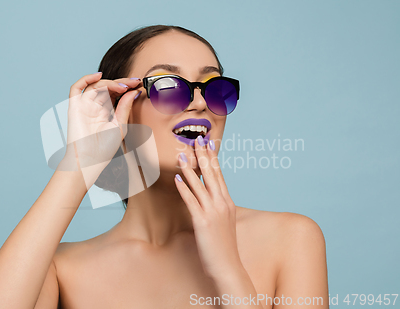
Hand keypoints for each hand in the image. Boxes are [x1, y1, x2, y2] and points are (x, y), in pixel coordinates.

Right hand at [61, 72, 140, 180]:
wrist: (90, 161)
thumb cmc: (104, 149)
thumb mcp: (120, 125)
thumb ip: (125, 107)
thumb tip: (133, 92)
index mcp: (105, 112)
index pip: (115, 93)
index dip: (126, 86)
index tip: (138, 84)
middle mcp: (94, 107)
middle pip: (107, 87)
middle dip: (121, 82)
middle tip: (134, 82)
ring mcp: (84, 106)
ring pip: (95, 86)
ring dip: (109, 83)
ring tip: (122, 86)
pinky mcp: (74, 107)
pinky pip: (76, 88)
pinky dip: (85, 79)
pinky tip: (99, 76)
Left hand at [174, 136, 241, 278]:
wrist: (229, 268)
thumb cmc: (224, 248)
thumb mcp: (224, 223)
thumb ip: (217, 208)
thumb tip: (208, 198)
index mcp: (228, 203)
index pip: (219, 175)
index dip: (213, 158)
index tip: (209, 144)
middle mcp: (222, 204)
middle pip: (212, 174)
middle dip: (204, 155)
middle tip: (197, 138)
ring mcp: (213, 213)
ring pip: (200, 185)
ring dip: (190, 168)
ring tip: (182, 154)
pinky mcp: (203, 222)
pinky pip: (192, 202)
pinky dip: (184, 189)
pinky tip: (177, 179)